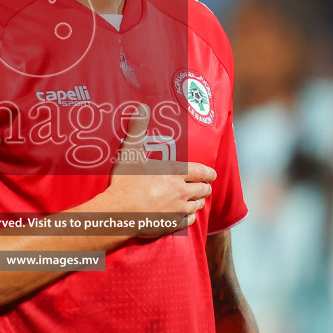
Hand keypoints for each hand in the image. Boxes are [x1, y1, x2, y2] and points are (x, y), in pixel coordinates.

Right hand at [97, 106, 214, 235]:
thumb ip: (137, 130)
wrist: (119, 212)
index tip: (212, 174)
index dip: (209, 173)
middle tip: (204, 186)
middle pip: (203, 189)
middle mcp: (182, 191)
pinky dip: (190, 218)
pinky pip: (189, 221)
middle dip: (205, 187)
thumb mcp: (130, 152)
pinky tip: (187, 216)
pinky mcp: (172, 225)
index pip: (201, 172)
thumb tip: (141, 107)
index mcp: (175, 173)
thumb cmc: (125, 182)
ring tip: (197, 199)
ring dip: (198, 201)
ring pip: (197, 205)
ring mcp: (178, 209)